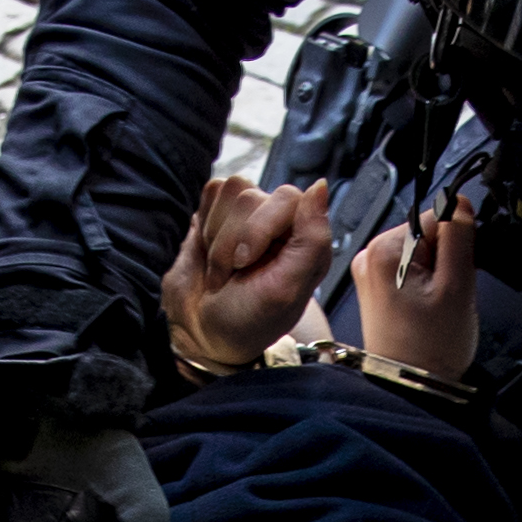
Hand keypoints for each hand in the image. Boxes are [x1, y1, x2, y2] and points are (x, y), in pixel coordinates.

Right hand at [161, 176, 331, 372]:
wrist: (202, 333)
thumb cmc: (248, 319)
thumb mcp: (285, 289)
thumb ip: (312, 239)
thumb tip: (319, 187)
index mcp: (306, 238)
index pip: (286, 198)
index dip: (259, 228)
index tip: (244, 263)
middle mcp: (281, 220)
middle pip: (250, 196)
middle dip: (231, 242)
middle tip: (232, 275)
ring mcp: (249, 214)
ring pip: (230, 191)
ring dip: (216, 238)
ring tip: (222, 269)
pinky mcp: (219, 212)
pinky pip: (211, 191)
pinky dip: (204, 224)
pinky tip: (209, 252)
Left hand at [349, 204, 479, 381]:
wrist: (410, 385)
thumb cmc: (429, 348)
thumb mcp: (457, 285)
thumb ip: (459, 235)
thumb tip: (458, 200)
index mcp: (385, 250)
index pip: (436, 216)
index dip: (457, 244)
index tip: (454, 275)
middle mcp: (369, 256)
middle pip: (427, 233)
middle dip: (445, 259)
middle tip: (443, 296)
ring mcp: (370, 272)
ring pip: (422, 252)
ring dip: (436, 273)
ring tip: (432, 306)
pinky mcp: (376, 286)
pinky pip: (411, 269)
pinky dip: (425, 283)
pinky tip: (424, 308)